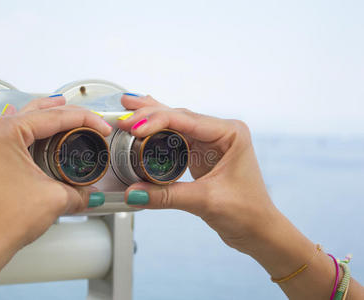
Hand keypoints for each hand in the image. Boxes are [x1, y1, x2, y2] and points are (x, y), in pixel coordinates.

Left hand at [0, 97, 111, 253]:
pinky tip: (30, 140)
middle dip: (61, 111)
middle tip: (83, 114)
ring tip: (58, 118)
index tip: (100, 126)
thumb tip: (90, 193)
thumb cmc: (2, 222)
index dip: (84, 119)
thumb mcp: (55, 200)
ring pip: (14, 124)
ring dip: (38, 121)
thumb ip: (79, 191)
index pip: (53, 117)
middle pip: (32, 113)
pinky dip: (20, 138)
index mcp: (3, 133)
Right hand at [118, 95, 363, 299]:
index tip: (133, 128)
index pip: (187, 120)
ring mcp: (211, 142)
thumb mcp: (206, 201)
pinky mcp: (202, 154)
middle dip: (149, 115)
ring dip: (151, 118)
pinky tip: (143, 123)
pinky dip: (157, 133)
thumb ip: (167, 196)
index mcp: (230, 133)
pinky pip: (176, 139)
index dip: (157, 122)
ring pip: (175, 125)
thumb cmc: (247, 213)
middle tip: (123, 117)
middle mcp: (220, 132)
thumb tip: (134, 193)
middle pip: (178, 117)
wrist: (259, 230)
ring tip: (128, 107)